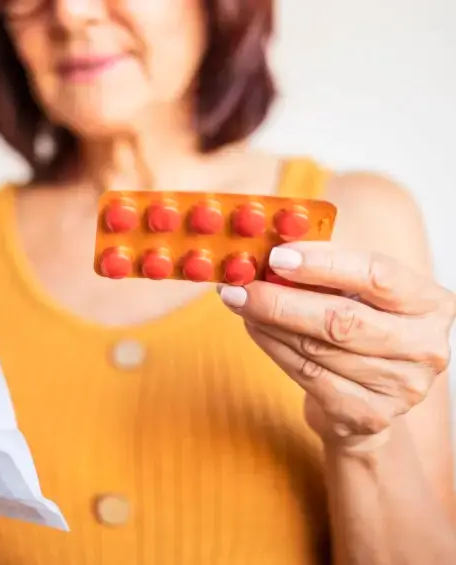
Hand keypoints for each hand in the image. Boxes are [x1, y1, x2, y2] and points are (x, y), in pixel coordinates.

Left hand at [217, 242, 455, 446]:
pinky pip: (307, 375)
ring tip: (242, 303)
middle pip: (342, 319)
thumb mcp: (360, 292)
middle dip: (282, 300)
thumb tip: (273, 252)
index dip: (323, 265)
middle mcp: (425, 347)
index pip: (377, 275)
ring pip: (317, 348)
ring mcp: (400, 387)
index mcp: (431, 304)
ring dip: (269, 322)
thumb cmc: (361, 328)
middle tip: (242, 286)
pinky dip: (273, 347)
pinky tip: (254, 329)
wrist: (369, 396)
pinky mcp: (367, 414)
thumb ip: (328, 269)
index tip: (277, 257)